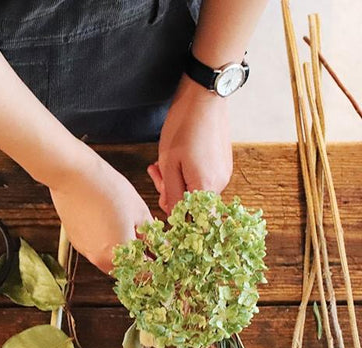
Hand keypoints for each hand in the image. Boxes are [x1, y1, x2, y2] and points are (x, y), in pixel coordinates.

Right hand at [48, 146, 152, 273]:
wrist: (74, 177)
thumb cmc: (108, 189)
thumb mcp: (139, 211)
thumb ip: (152, 235)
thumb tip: (161, 247)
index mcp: (120, 254)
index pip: (142, 273)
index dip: (154, 268)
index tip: (160, 259)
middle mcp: (100, 259)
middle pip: (126, 270)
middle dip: (138, 261)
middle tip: (147, 244)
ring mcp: (86, 252)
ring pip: (110, 261)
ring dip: (122, 253)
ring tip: (128, 231)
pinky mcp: (77, 243)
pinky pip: (96, 251)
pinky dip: (106, 245)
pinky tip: (110, 225)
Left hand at [148, 75, 232, 213]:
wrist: (204, 96)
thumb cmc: (184, 128)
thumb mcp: (169, 164)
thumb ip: (171, 193)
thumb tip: (174, 215)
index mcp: (206, 187)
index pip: (191, 217)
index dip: (174, 212)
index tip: (162, 196)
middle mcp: (220, 183)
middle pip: (192, 202)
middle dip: (170, 191)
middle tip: (156, 172)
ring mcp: (223, 172)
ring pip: (195, 187)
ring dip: (176, 179)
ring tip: (162, 161)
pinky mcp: (223, 162)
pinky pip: (202, 175)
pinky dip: (187, 171)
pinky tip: (176, 157)